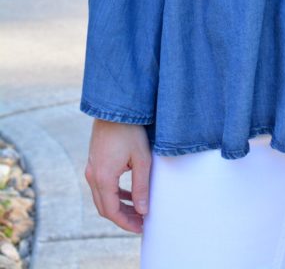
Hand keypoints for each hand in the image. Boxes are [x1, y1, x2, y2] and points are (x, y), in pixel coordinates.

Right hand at [84, 119, 151, 233]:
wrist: (114, 106)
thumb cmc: (130, 130)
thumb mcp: (141, 159)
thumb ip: (141, 187)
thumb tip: (142, 210)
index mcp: (103, 177)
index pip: (112, 211)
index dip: (126, 223)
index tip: (141, 228)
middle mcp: (93, 175)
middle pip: (105, 207)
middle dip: (123, 217)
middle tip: (141, 222)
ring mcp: (91, 168)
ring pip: (102, 197)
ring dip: (119, 206)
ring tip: (137, 211)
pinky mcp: (95, 162)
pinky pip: (102, 186)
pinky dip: (115, 194)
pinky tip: (129, 195)